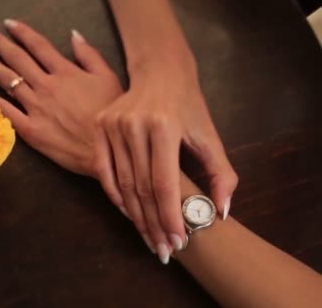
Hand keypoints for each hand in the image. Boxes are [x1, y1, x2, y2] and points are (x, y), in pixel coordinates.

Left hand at [0, 19, 122, 194]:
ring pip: (8, 81)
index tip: (8, 23)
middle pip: (17, 59)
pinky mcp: (30, 130)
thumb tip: (73, 34)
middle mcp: (46, 86)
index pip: (38, 45)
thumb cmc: (110, 116)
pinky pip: (7, 111)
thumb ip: (89, 54)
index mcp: (65, 72)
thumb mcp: (108, 78)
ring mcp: (35, 108)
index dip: (22, 32)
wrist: (106, 151)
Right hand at [95, 59, 237, 260]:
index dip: (170, 215)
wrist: (160, 73)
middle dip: (154, 222)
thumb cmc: (189, 106)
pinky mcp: (100, 125)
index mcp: (164, 125)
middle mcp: (134, 124)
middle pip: (141, 186)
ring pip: (122, 182)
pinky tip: (128, 213)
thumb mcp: (210, 136)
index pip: (164, 182)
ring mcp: (113, 124)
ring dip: (136, 215)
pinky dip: (115, 195)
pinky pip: (104, 170)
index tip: (178, 241)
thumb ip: (221, 174)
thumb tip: (221, 212)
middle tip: (163, 248)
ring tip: (148, 238)